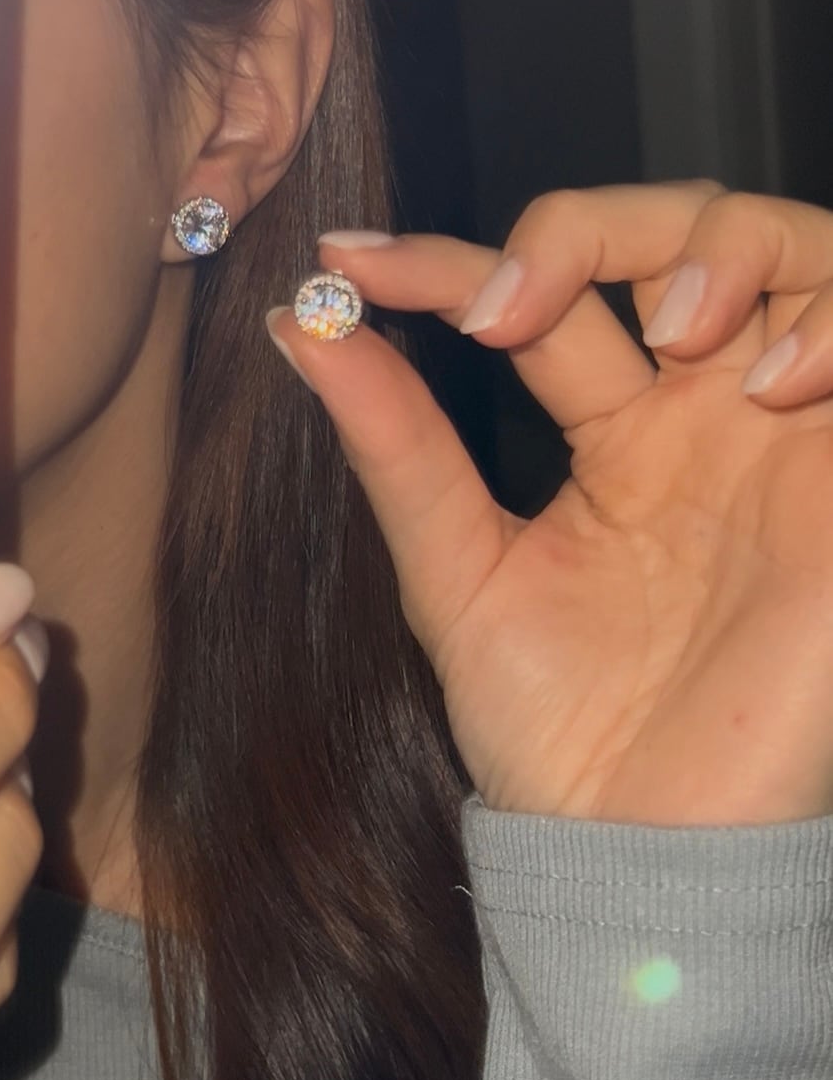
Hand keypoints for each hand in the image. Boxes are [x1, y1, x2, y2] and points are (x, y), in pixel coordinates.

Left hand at [268, 181, 832, 826]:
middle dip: (590, 227)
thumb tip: (298, 325)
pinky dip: (830, 324)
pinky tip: (764, 382)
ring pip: (791, 249)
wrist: (646, 852)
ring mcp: (787, 435)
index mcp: (617, 428)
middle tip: (502, 307)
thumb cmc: (556, 728)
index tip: (345, 262)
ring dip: (723, 250)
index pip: (543, 291)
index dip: (448, 261)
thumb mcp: (457, 566)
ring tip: (672, 329)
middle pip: (676, 229)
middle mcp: (705, 413)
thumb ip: (395, 441)